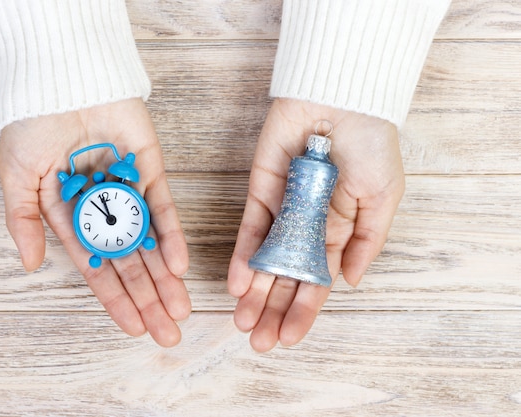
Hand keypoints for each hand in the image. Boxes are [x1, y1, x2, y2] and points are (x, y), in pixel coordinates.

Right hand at [0, 98, 190, 346]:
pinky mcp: (150, 167)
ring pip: (151, 242)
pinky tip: (179, 266)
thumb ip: (24, 222)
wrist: (58, 79)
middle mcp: (104, 209)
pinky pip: (162, 207)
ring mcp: (129, 190)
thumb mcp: (16, 178)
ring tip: (181, 310)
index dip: (115, 298)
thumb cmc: (31, 126)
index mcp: (72, 216)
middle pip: (130, 263)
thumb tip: (31, 265)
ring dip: (166, 277)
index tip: (134, 327)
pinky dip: (171, 236)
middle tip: (168, 332)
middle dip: (148, 298)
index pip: (97, 267)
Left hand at [228, 98, 404, 351]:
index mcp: (339, 230)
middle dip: (273, 309)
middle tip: (258, 341)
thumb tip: (349, 281)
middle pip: (287, 276)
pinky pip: (252, 228)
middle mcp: (308, 225)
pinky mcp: (261, 190)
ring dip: (254, 292)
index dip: (305, 309)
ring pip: (265, 259)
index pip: (318, 279)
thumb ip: (367, 240)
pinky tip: (239, 283)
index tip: (290, 338)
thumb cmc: (372, 144)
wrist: (344, 99)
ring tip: (243, 322)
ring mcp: (283, 209)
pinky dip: (245, 255)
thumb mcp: (384, 196)